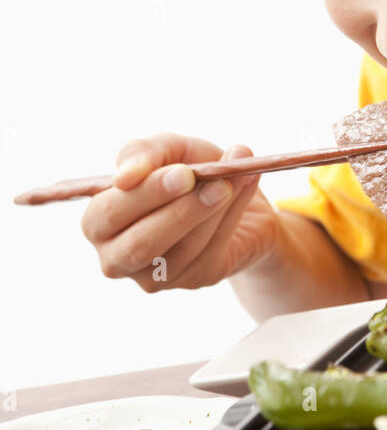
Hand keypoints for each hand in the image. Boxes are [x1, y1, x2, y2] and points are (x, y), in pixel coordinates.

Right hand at [81, 133, 281, 291]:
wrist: (234, 193)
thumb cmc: (187, 170)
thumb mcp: (167, 150)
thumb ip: (142, 154)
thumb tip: (125, 176)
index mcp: (99, 221)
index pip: (109, 214)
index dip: (146, 194)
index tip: (184, 173)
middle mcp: (118, 256)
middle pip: (141, 244)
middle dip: (181, 212)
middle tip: (218, 182)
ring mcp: (155, 276)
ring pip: (183, 249)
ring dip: (216, 209)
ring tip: (237, 176)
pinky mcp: (194, 279)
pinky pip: (212, 251)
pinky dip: (233, 215)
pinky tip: (244, 186)